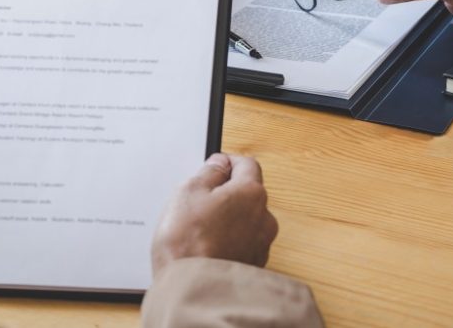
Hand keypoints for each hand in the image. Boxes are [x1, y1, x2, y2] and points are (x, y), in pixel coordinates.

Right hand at [151, 153, 278, 277]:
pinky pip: (242, 243)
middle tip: (200, 201)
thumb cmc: (188, 241)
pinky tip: (207, 247)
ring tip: (200, 229)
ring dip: (228, 219)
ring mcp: (261, 244)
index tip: (214, 166)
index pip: (247, 164)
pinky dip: (228, 241)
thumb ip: (209, 172)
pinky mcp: (253, 266)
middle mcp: (264, 218)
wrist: (190, 289)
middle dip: (227, 193)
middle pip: (248, 193)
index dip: (228, 162)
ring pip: (245, 220)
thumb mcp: (189, 191)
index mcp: (252, 193)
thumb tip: (218, 165)